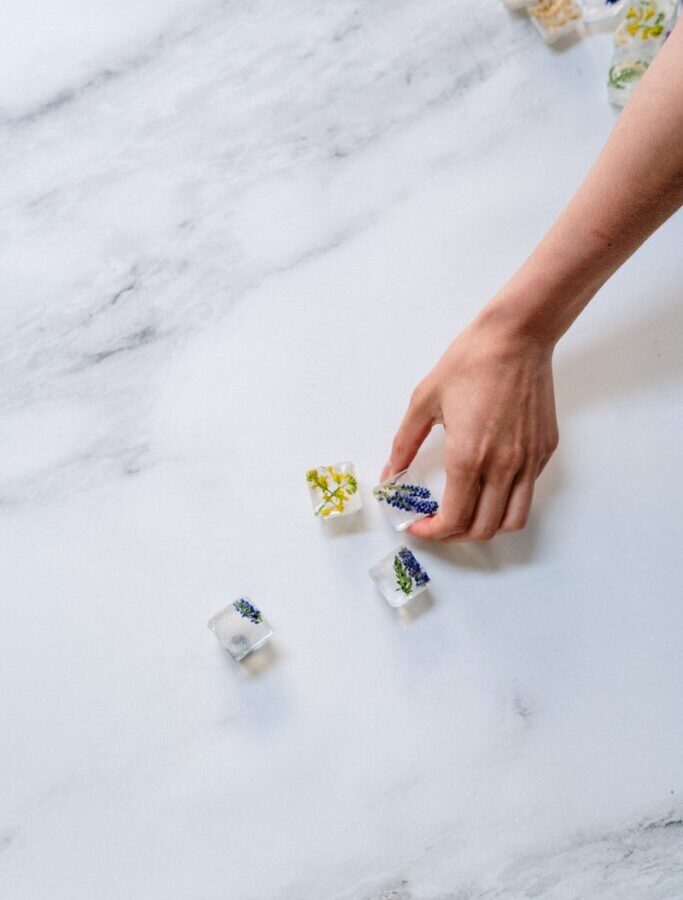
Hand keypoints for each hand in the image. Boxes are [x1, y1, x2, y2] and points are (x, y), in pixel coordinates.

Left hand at [381, 310, 558, 540]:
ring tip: (466, 515)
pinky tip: (487, 483)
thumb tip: (390, 473)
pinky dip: (506, 501)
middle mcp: (503, 466)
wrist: (517, 337)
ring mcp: (529, 461)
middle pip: (483, 529)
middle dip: (454, 536)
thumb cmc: (470, 362)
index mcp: (469, 457)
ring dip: (486, 527)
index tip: (418, 526)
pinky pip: (527, 492)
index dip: (432, 533)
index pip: (453, 520)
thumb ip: (404, 444)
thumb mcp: (424, 400)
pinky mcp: (544, 451)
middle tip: (437, 524)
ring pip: (512, 520)